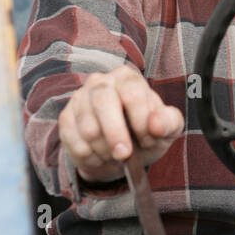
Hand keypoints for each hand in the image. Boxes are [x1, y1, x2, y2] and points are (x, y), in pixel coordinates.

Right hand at [58, 64, 183, 182]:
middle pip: (103, 102)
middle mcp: (101, 82)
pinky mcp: (66, 117)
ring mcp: (80, 98)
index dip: (141, 120)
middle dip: (115, 134)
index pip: (132, 93)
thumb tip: (156, 124)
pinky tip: (99, 156)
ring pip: (87, 126)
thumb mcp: (167, 130)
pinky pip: (73, 140)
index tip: (149, 140)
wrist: (122, 154)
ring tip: (115, 155)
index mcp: (128, 78)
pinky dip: (90, 156)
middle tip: (124, 155)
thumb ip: (169, 123)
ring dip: (104, 149)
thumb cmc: (147, 135)